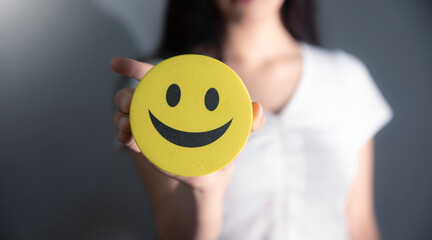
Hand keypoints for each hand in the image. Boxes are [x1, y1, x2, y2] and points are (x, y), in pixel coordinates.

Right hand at [111, 56, 264, 191]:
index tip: (115, 63)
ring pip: (123, 114)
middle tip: (130, 104)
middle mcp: (162, 109)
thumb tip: (258, 109)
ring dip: (120, 117)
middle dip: (123, 97)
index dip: (132, 67)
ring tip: (127, 126)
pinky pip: (127, 137)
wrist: (210, 178)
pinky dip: (122, 136)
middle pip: (132, 94)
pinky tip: (126, 139)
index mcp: (180, 98)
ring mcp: (151, 127)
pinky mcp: (146, 146)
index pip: (154, 77)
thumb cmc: (223, 147)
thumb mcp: (238, 133)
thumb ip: (249, 121)